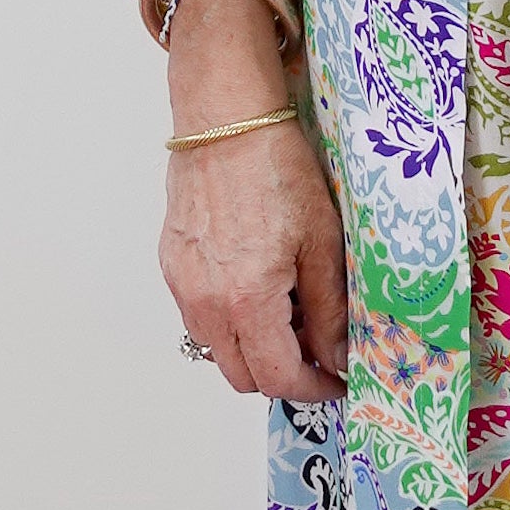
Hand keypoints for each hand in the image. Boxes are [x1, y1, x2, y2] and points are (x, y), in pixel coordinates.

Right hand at [159, 0, 347, 401]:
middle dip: (284, 375)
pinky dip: (230, 321)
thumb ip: (329, 311)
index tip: (337, 380)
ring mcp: (182, 285)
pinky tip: (259, 287)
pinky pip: (200, 316)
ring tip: (291, 314)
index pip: (278, 379)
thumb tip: (338, 356)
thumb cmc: (276, 170)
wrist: (226, 120)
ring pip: (218, 350)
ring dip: (254, 349)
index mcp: (246, 301)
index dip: (314, 389)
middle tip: (319, 350)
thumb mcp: (323, 243)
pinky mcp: (172, 265)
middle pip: (243, 377)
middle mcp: (205, 303)